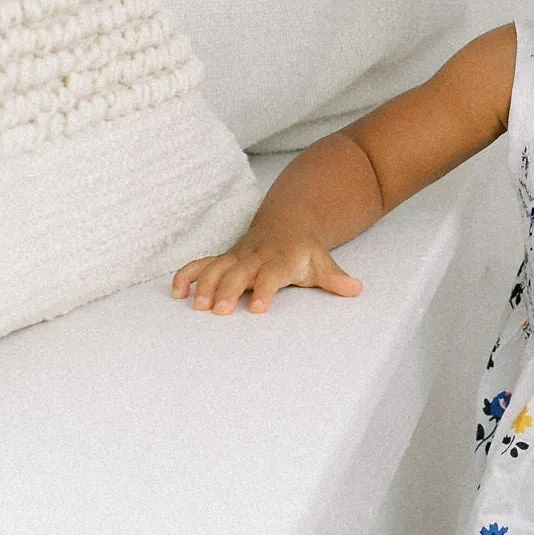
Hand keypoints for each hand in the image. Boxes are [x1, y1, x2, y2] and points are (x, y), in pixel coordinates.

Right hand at [171, 234, 362, 314]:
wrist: (288, 223)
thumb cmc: (304, 252)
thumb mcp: (323, 263)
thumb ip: (335, 279)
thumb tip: (356, 289)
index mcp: (280, 258)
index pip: (271, 275)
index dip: (264, 290)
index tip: (258, 308)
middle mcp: (255, 256)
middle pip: (238, 272)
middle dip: (227, 290)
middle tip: (219, 312)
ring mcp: (236, 256)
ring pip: (215, 267)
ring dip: (204, 285)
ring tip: (196, 307)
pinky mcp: (223, 258)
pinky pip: (201, 264)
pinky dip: (186, 275)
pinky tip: (177, 292)